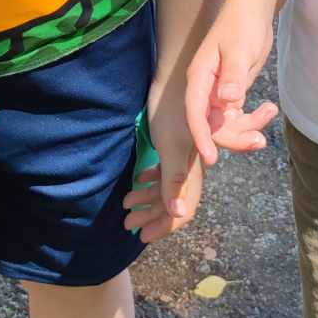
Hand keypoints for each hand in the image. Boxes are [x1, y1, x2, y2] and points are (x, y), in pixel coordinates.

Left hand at [123, 97, 203, 245]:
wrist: (176, 80)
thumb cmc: (173, 114)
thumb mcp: (172, 149)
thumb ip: (176, 181)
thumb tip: (179, 214)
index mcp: (192, 172)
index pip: (183, 210)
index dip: (165, 226)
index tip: (144, 237)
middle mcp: (190, 167)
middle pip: (172, 202)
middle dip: (151, 216)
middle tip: (128, 225)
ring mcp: (182, 156)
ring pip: (165, 186)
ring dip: (146, 198)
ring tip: (125, 204)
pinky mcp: (174, 143)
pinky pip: (163, 169)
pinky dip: (150, 179)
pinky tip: (136, 179)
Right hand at [184, 4, 277, 164]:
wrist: (252, 12)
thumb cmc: (242, 25)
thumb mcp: (239, 49)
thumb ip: (233, 75)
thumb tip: (228, 101)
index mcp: (199, 79)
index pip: (195, 114)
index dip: (201, 137)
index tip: (210, 158)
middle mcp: (205, 91)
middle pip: (211, 126)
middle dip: (233, 138)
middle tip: (259, 140)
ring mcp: (218, 94)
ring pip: (226, 125)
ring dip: (247, 129)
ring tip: (269, 113)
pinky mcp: (231, 95)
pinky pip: (238, 118)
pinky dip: (253, 120)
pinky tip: (269, 109)